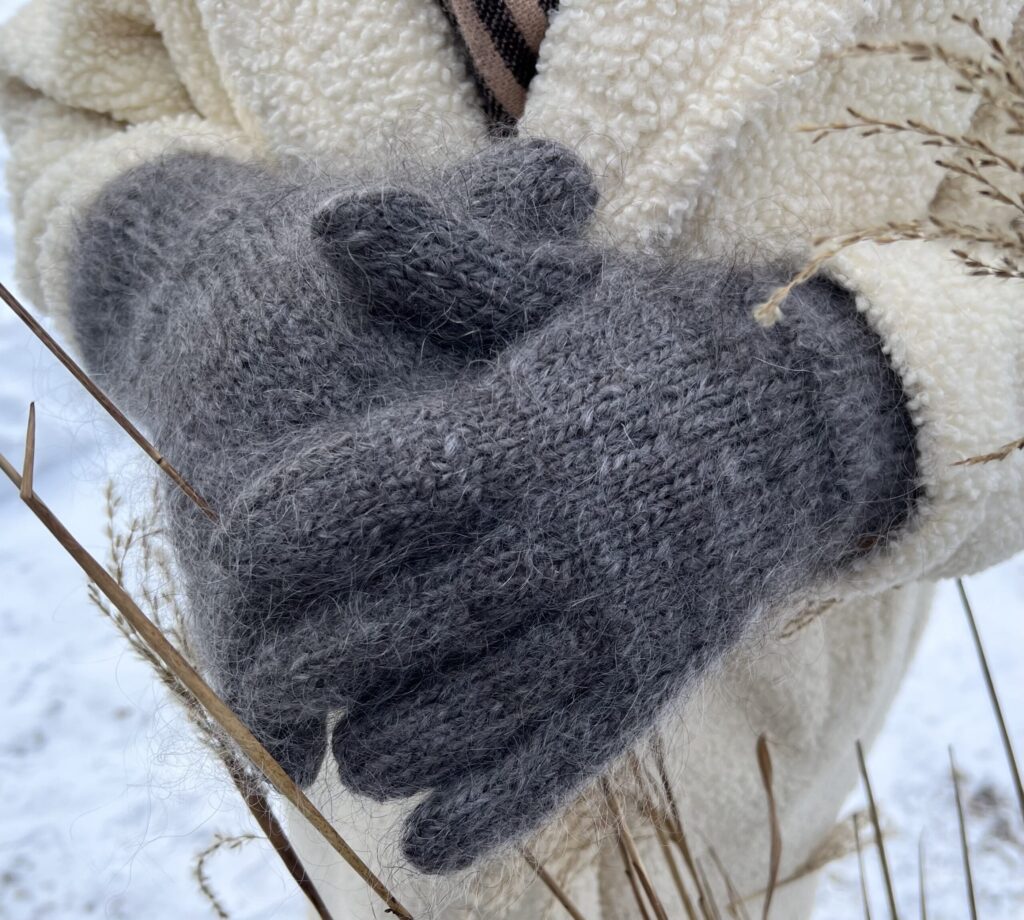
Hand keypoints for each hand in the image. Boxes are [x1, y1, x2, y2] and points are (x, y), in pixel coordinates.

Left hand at [70, 139, 916, 872]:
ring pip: (441, 725)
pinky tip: (426, 830)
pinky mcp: (647, 686)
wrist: (808, 422)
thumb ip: (444, 264)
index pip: (329, 506)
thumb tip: (328, 217)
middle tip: (274, 663)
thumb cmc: (657, 349)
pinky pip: (541, 775)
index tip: (236, 548)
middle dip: (292, 663)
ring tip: (347, 732)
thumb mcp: (556, 290)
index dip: (257, 538)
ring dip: (370, 745)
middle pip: (364, 634)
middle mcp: (549, 538)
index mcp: (507, 435)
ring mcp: (603, 624)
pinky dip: (470, 818)